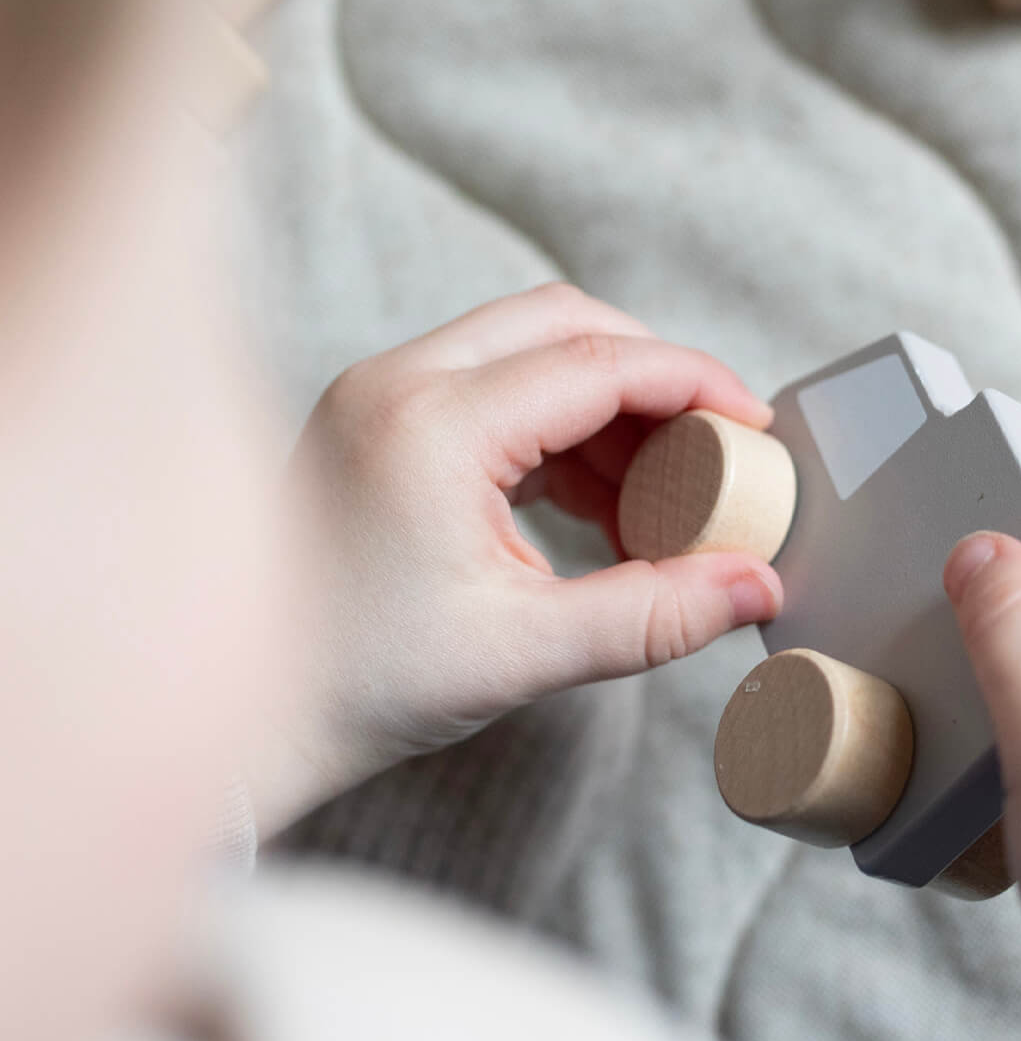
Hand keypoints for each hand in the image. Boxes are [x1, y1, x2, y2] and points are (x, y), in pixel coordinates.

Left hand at [248, 285, 782, 834]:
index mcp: (429, 425)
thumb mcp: (521, 653)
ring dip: (609, 401)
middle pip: (564, 322)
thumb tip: (755, 584)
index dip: (692, 383)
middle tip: (716, 439)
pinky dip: (563, 426)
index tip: (754, 423)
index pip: (595, 363)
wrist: (245, 717)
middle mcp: (398, 383)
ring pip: (530, 346)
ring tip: (664, 487)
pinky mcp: (382, 417)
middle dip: (653, 373)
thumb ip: (652, 615)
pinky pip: (497, 385)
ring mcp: (382, 393)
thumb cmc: (359, 685)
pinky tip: (602, 498)